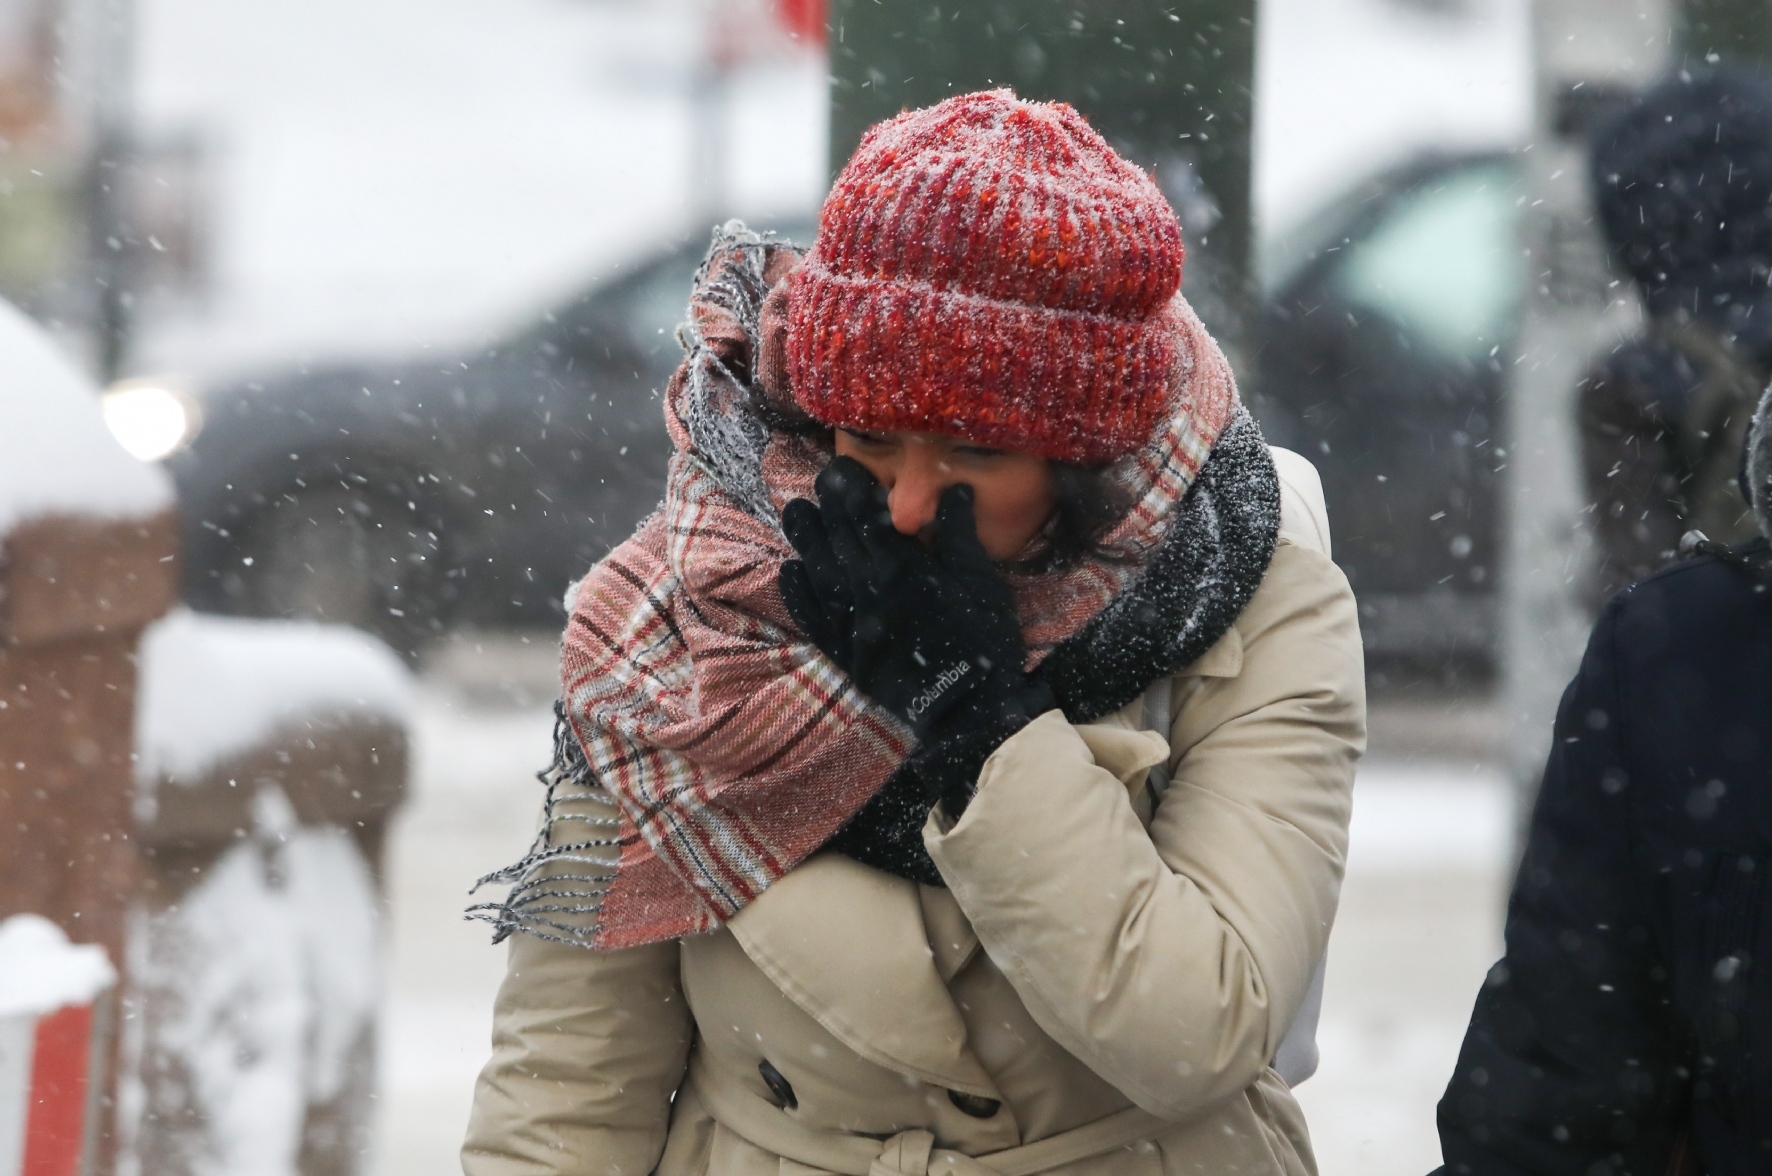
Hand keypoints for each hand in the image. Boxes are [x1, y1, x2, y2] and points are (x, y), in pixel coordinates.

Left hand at [779, 458, 1052, 742]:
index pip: (870, 518)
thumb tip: (953, 491)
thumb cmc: (985, 644)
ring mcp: (852, 624)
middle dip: (828, 506)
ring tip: (794, 511)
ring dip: (806, 539)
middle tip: (819, 481)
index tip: (844, 468)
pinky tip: (789, 571)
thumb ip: (960, 536)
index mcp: (905, 569)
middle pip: (841, 539)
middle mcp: (870, 591)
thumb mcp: (983, 584)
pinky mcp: (845, 654)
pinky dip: (799, 593)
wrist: (970, 714)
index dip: (854, 490)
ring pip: (820, 572)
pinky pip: (813, 618)